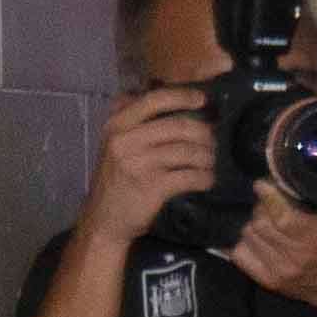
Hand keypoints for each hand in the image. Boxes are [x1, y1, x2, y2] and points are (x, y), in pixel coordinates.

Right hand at [76, 86, 214, 248]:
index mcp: (117, 125)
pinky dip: (204, 178)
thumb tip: (171, 101)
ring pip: (187, 152)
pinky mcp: (152, 187)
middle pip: (178, 126)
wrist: (104, 219)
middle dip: (203, 133)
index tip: (202, 99)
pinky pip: (189, 176)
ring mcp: (138, 163)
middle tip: (213, 141)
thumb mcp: (116, 145)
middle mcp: (125, 140)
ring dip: (207, 157)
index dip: (182, 96)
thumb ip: (136, 123)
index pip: (154, 100)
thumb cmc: (117, 180)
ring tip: (210, 162)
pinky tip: (207, 180)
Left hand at [227, 185, 316, 308]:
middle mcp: (295, 255)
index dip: (267, 196)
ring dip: (254, 225)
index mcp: (315, 237)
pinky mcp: (268, 281)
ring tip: (267, 223)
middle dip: (261, 208)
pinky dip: (245, 243)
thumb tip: (309, 168)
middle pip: (259, 222)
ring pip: (248, 236)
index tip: (262, 185)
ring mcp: (279, 270)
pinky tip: (257, 239)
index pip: (280, 215)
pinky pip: (240, 255)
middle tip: (270, 205)